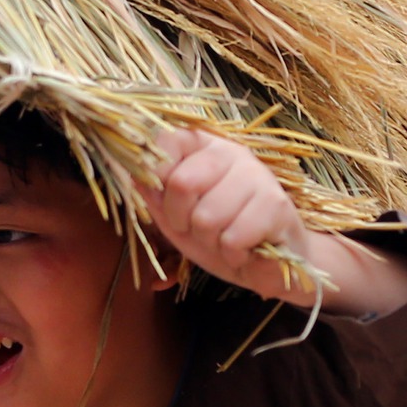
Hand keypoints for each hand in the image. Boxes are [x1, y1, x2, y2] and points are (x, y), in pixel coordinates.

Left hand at [149, 130, 406, 318]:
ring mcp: (257, 176)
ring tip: (225, 240)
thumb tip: (129, 172)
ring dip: (210, 242)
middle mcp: (231, 153)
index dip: (155, 177)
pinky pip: (233, 238)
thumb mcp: (176, 218)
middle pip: (181, 183)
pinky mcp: (277, 205)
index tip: (164, 200)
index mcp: (202, 147)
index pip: (165, 141)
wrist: (274, 265)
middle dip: (182, 221)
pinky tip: (244, 250)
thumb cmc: (219, 235)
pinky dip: (232, 254)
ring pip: (207, 217)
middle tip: (198, 229)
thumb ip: (153, 195)